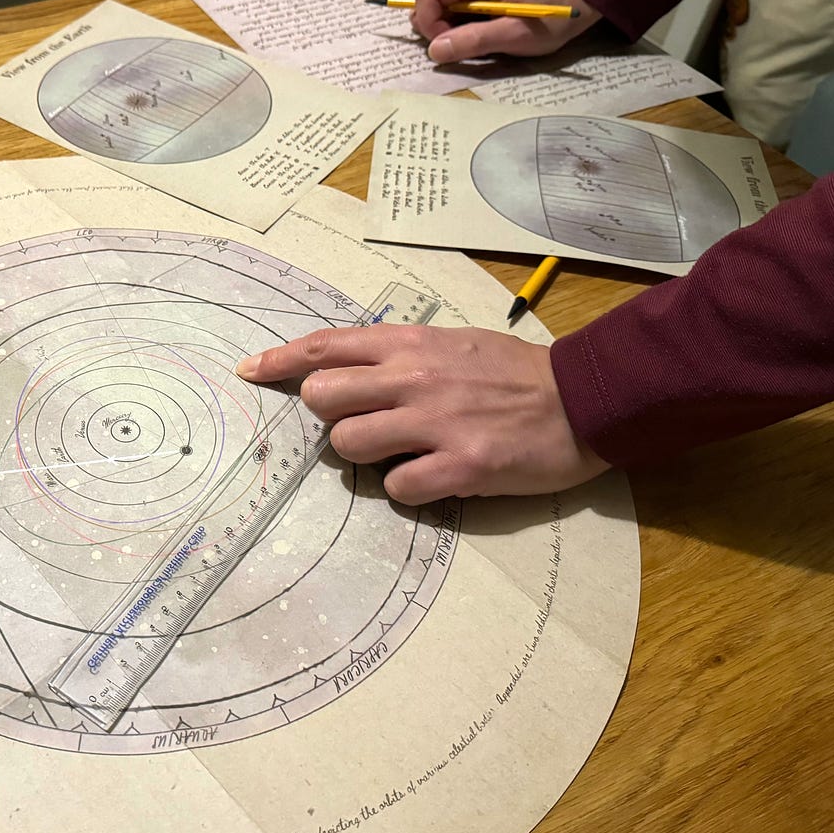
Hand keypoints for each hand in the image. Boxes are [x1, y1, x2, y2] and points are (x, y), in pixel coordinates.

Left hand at [235, 325, 608, 504]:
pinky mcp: (461, 466)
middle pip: (323, 399)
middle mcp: (414, 379)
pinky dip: (406, 488)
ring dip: (363, 455)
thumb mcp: (449, 343)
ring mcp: (436, 423)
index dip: (280, 362)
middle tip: (361, 423)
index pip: (326, 347)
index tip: (251, 372)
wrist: (582, 399)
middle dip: (329, 416)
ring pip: (349, 445)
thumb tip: (343, 371)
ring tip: (400, 452)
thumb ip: (396, 354)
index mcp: (410, 345)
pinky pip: (397, 488)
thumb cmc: (510, 372)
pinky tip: (432, 477)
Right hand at [410, 0, 600, 63]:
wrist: (576, 3)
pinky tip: (476, 34)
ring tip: (473, 40)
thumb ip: (475, 40)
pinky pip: (447, 11)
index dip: (430, 23)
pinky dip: (453, 28)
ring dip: (444, 30)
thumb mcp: (515, 34)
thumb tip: (435, 50)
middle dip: (435, 28)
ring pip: (433, 7)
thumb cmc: (550, 18)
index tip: (449, 44)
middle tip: (463, 44)